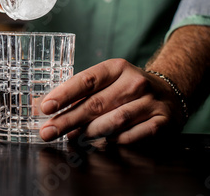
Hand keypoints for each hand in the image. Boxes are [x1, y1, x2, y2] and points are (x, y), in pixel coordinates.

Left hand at [39, 59, 183, 143]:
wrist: (170, 93)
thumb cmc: (127, 89)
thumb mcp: (106, 82)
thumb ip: (77, 94)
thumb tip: (39, 106)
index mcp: (118, 67)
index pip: (87, 80)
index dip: (64, 94)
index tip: (46, 107)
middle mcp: (136, 82)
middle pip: (96, 104)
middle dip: (68, 120)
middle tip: (48, 131)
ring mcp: (150, 102)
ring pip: (113, 121)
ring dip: (88, 132)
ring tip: (71, 137)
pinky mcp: (162, 122)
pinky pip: (132, 136)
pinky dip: (114, 141)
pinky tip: (103, 142)